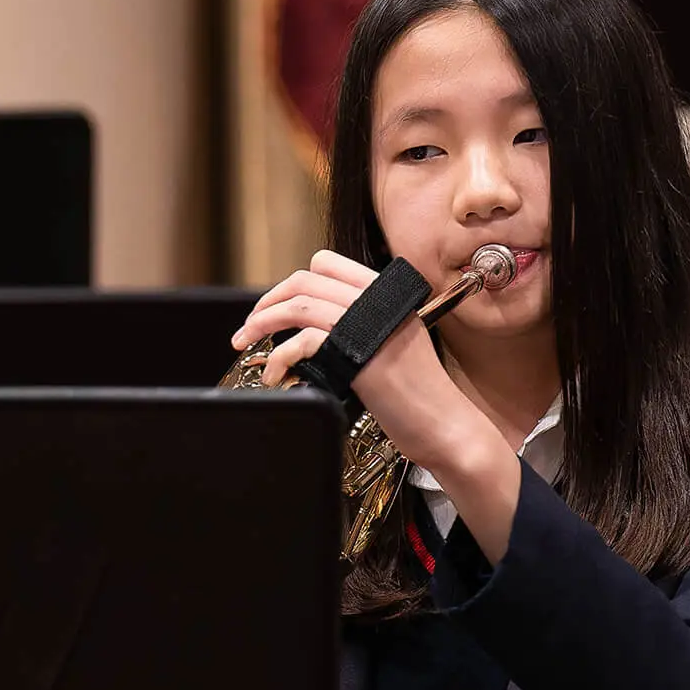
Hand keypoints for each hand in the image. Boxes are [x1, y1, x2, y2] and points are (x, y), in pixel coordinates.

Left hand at [233, 251, 522, 556]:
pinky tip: (275, 376)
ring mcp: (370, 325)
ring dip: (261, 323)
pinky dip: (280, 358)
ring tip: (245, 344)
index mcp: (384, 294)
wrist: (444, 425)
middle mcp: (378, 301)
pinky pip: (303, 341)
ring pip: (299, 305)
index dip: (290, 282)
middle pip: (306, 279)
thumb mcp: (388, 345)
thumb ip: (358, 327)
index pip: (327, 264)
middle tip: (247, 327)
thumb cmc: (415, 396)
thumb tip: (310, 327)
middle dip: (267, 302)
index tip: (271, 306)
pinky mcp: (360, 353)